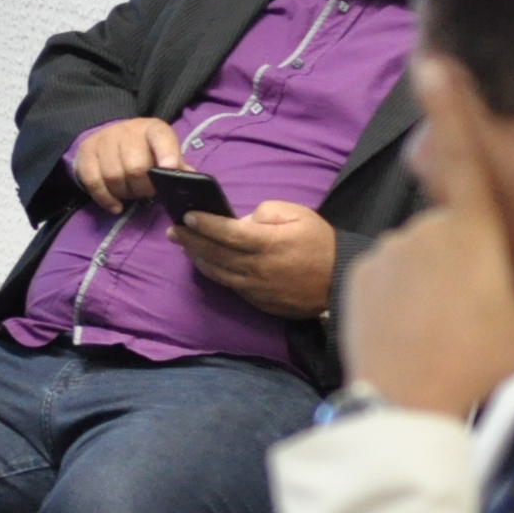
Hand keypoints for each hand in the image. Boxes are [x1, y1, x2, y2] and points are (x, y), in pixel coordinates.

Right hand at [69, 117, 181, 213]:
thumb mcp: (164, 152)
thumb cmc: (144, 149)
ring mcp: (104, 140)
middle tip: (146, 192)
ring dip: (124, 193)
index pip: (161, 137)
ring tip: (131, 194)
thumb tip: (192, 181)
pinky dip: (105, 198)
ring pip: (113, 176)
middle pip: (135, 166)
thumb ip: (178, 166)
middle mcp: (127, 131)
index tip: (169, 169)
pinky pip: (93, 181)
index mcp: (153, 129)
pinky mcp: (85, 153)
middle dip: (143, 187)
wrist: (111, 137)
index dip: (166, 154)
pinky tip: (115, 206)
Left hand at [173, 202, 337, 319]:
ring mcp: (256, 287)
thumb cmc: (320, 244)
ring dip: (197, 257)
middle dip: (190, 240)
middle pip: (214, 253)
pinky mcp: (258, 301)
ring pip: (217, 272)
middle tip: (173, 230)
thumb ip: (268, 212)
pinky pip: (229, 285)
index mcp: (268, 243)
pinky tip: (205, 262)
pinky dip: (213, 272)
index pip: (227, 232)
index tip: (187, 215)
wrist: (340, 281)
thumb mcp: (300, 215)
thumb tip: (242, 220)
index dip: (204, 223)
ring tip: (183, 245)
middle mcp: (257, 267)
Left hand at [340, 56, 513, 417]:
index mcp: (473, 231)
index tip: (435, 63)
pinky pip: (388, 273)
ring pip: (419, 254)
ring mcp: (387, 250)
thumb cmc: (478, 359)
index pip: (465, 157)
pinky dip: (400, 294)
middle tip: (473, 310)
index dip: (451, 108)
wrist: (406, 398)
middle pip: (452, 229)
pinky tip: (409, 329)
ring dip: (430, 279)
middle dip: (464, 257)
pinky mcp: (357, 273)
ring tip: (441, 328)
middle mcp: (424, 227)